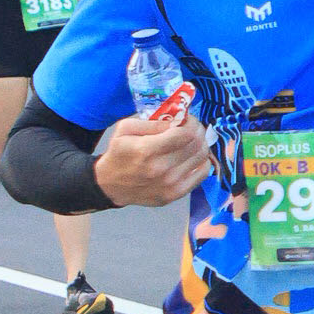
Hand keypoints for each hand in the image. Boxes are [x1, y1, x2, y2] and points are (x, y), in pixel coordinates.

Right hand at [93, 109, 213, 208]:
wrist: (110, 184)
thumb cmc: (118, 153)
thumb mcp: (125, 129)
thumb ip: (152, 122)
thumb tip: (177, 120)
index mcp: (147, 150)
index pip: (185, 133)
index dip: (191, 122)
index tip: (187, 118)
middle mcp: (161, 168)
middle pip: (196, 144)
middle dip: (198, 130)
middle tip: (192, 126)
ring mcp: (170, 184)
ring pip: (202, 157)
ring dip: (202, 144)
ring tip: (193, 140)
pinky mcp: (176, 194)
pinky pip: (202, 173)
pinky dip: (202, 161)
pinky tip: (193, 155)